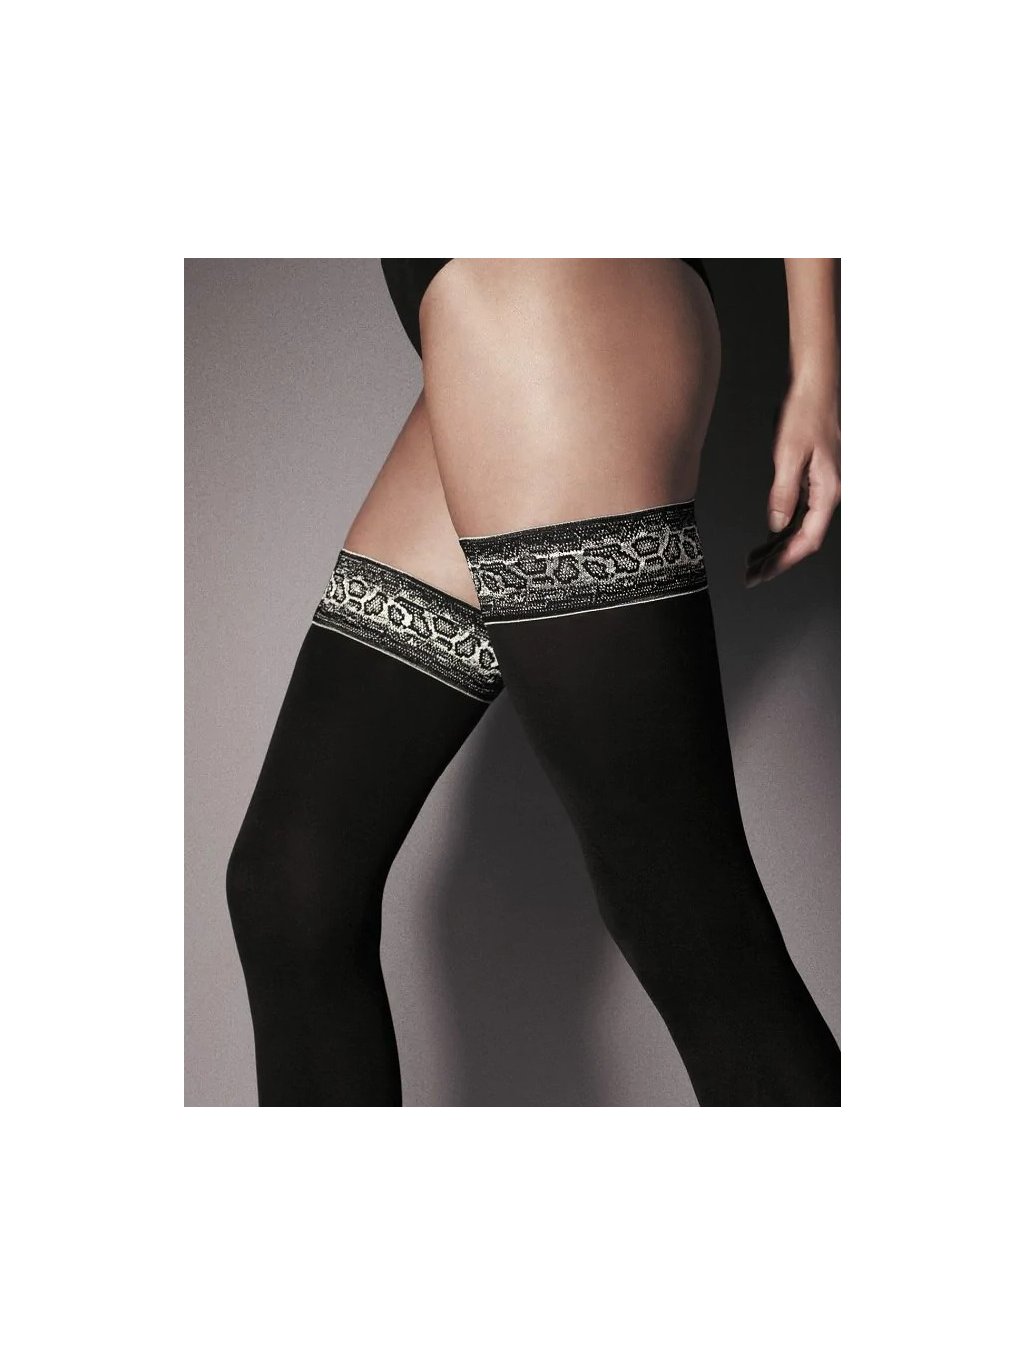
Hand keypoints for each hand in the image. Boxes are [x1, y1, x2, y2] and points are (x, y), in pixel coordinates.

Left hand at [746, 380, 840, 585]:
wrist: (814, 387)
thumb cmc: (806, 414)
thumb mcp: (788, 455)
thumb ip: (783, 493)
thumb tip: (777, 525)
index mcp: (828, 491)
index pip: (808, 539)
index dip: (786, 560)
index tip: (765, 574)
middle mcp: (828, 493)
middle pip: (803, 539)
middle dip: (777, 560)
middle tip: (752, 576)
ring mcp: (820, 488)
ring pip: (799, 528)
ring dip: (777, 547)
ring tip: (754, 563)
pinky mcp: (812, 480)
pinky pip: (797, 513)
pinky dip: (780, 529)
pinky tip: (766, 538)